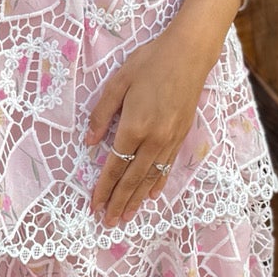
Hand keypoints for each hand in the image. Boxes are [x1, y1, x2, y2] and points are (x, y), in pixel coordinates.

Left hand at [83, 26, 217, 227]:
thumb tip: (88, 142)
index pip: (115, 165)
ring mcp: (170, 139)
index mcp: (134, 125)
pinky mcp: (181, 136)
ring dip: (136, 199)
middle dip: (118, 201)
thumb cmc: (150, 62)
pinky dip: (158, 182)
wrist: (189, 54)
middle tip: (108, 222)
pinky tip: (151, 195)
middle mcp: (153, 138)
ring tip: (126, 216)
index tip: (95, 205)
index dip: (104, 188)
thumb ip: (102, 113)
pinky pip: (167, 166)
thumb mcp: (118, 81)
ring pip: (151, 176)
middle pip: (132, 178)